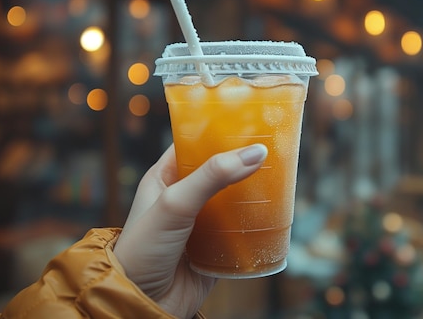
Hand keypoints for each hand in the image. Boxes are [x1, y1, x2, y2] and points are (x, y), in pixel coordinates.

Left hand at [113, 143, 267, 317]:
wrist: (141, 303)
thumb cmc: (142, 250)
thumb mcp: (174, 204)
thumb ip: (212, 177)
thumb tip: (255, 153)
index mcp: (165, 178)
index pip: (194, 144)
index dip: (218, 132)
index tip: (248, 121)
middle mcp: (184, 198)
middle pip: (220, 171)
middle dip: (243, 161)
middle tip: (273, 147)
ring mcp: (201, 223)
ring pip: (234, 200)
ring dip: (253, 192)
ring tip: (281, 176)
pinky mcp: (216, 248)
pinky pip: (241, 230)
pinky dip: (256, 223)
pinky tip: (274, 213)